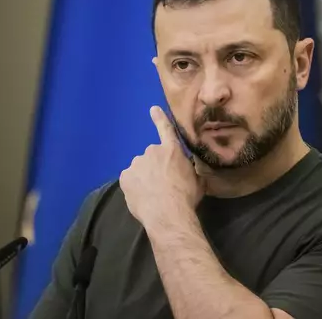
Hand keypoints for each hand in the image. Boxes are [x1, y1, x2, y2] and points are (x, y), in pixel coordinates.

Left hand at [119, 106, 203, 226]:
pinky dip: (135, 186)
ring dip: (145, 177)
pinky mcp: (125, 177)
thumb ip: (189, 169)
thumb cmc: (186, 196)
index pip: (165, 129)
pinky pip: (130, 180)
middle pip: (152, 157)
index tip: (153, 109)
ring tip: (153, 194)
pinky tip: (143, 197)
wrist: (168, 212)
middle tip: (162, 184)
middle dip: (156, 167)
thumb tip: (189, 168)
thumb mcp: (196, 180)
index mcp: (172, 150)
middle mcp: (152, 151)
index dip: (160, 119)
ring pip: (140, 169)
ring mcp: (136, 163)